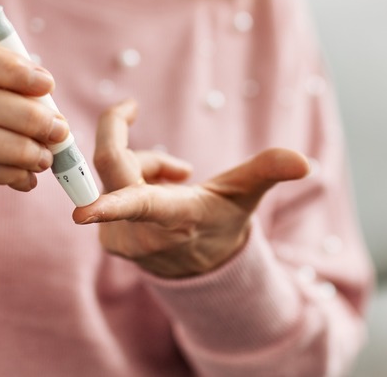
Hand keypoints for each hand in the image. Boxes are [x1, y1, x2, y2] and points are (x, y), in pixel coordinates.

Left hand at [73, 99, 309, 277]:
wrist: (202, 267)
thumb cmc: (223, 224)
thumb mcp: (245, 196)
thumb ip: (267, 172)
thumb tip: (305, 162)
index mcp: (173, 218)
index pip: (139, 206)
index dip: (108, 205)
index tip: (80, 213)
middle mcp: (140, 232)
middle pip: (113, 164)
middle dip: (132, 142)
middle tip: (140, 119)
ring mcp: (119, 239)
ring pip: (115, 174)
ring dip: (142, 167)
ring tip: (175, 177)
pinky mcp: (108, 238)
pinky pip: (108, 189)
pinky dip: (132, 183)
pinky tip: (157, 193)